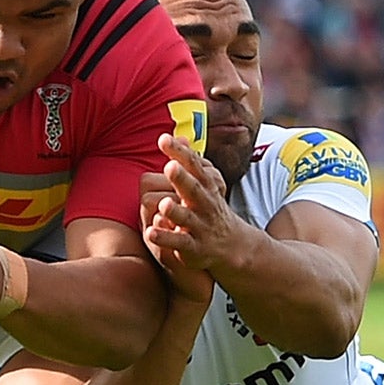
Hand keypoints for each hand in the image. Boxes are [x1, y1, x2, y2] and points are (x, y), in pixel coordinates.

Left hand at [142, 134, 237, 274]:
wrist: (233, 245)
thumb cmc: (210, 209)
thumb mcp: (207, 184)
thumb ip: (192, 162)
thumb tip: (180, 136)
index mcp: (206, 186)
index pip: (194, 166)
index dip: (180, 153)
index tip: (164, 139)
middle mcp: (205, 205)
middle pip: (194, 190)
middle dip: (182, 179)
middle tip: (169, 166)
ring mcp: (200, 226)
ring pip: (187, 218)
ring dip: (175, 211)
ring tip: (163, 204)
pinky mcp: (194, 247)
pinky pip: (179, 243)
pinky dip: (166, 238)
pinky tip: (150, 232)